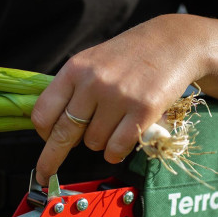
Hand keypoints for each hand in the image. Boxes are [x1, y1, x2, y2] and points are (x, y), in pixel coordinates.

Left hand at [31, 14, 208, 183]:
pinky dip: (115, 153)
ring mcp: (118, 97)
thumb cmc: (130, 55)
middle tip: (44, 174)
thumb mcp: (93, 61)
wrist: (173, 42)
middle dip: (51, 159)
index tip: (46, 142)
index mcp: (75, 69)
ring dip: (100, 143)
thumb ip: (73, 89)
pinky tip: (121, 142)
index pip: (44, 111)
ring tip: (114, 124)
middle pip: (64, 133)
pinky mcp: (143, 111)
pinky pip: (116, 148)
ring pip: (93, 143)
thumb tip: (56, 128)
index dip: (43, 132)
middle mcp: (93, 82)